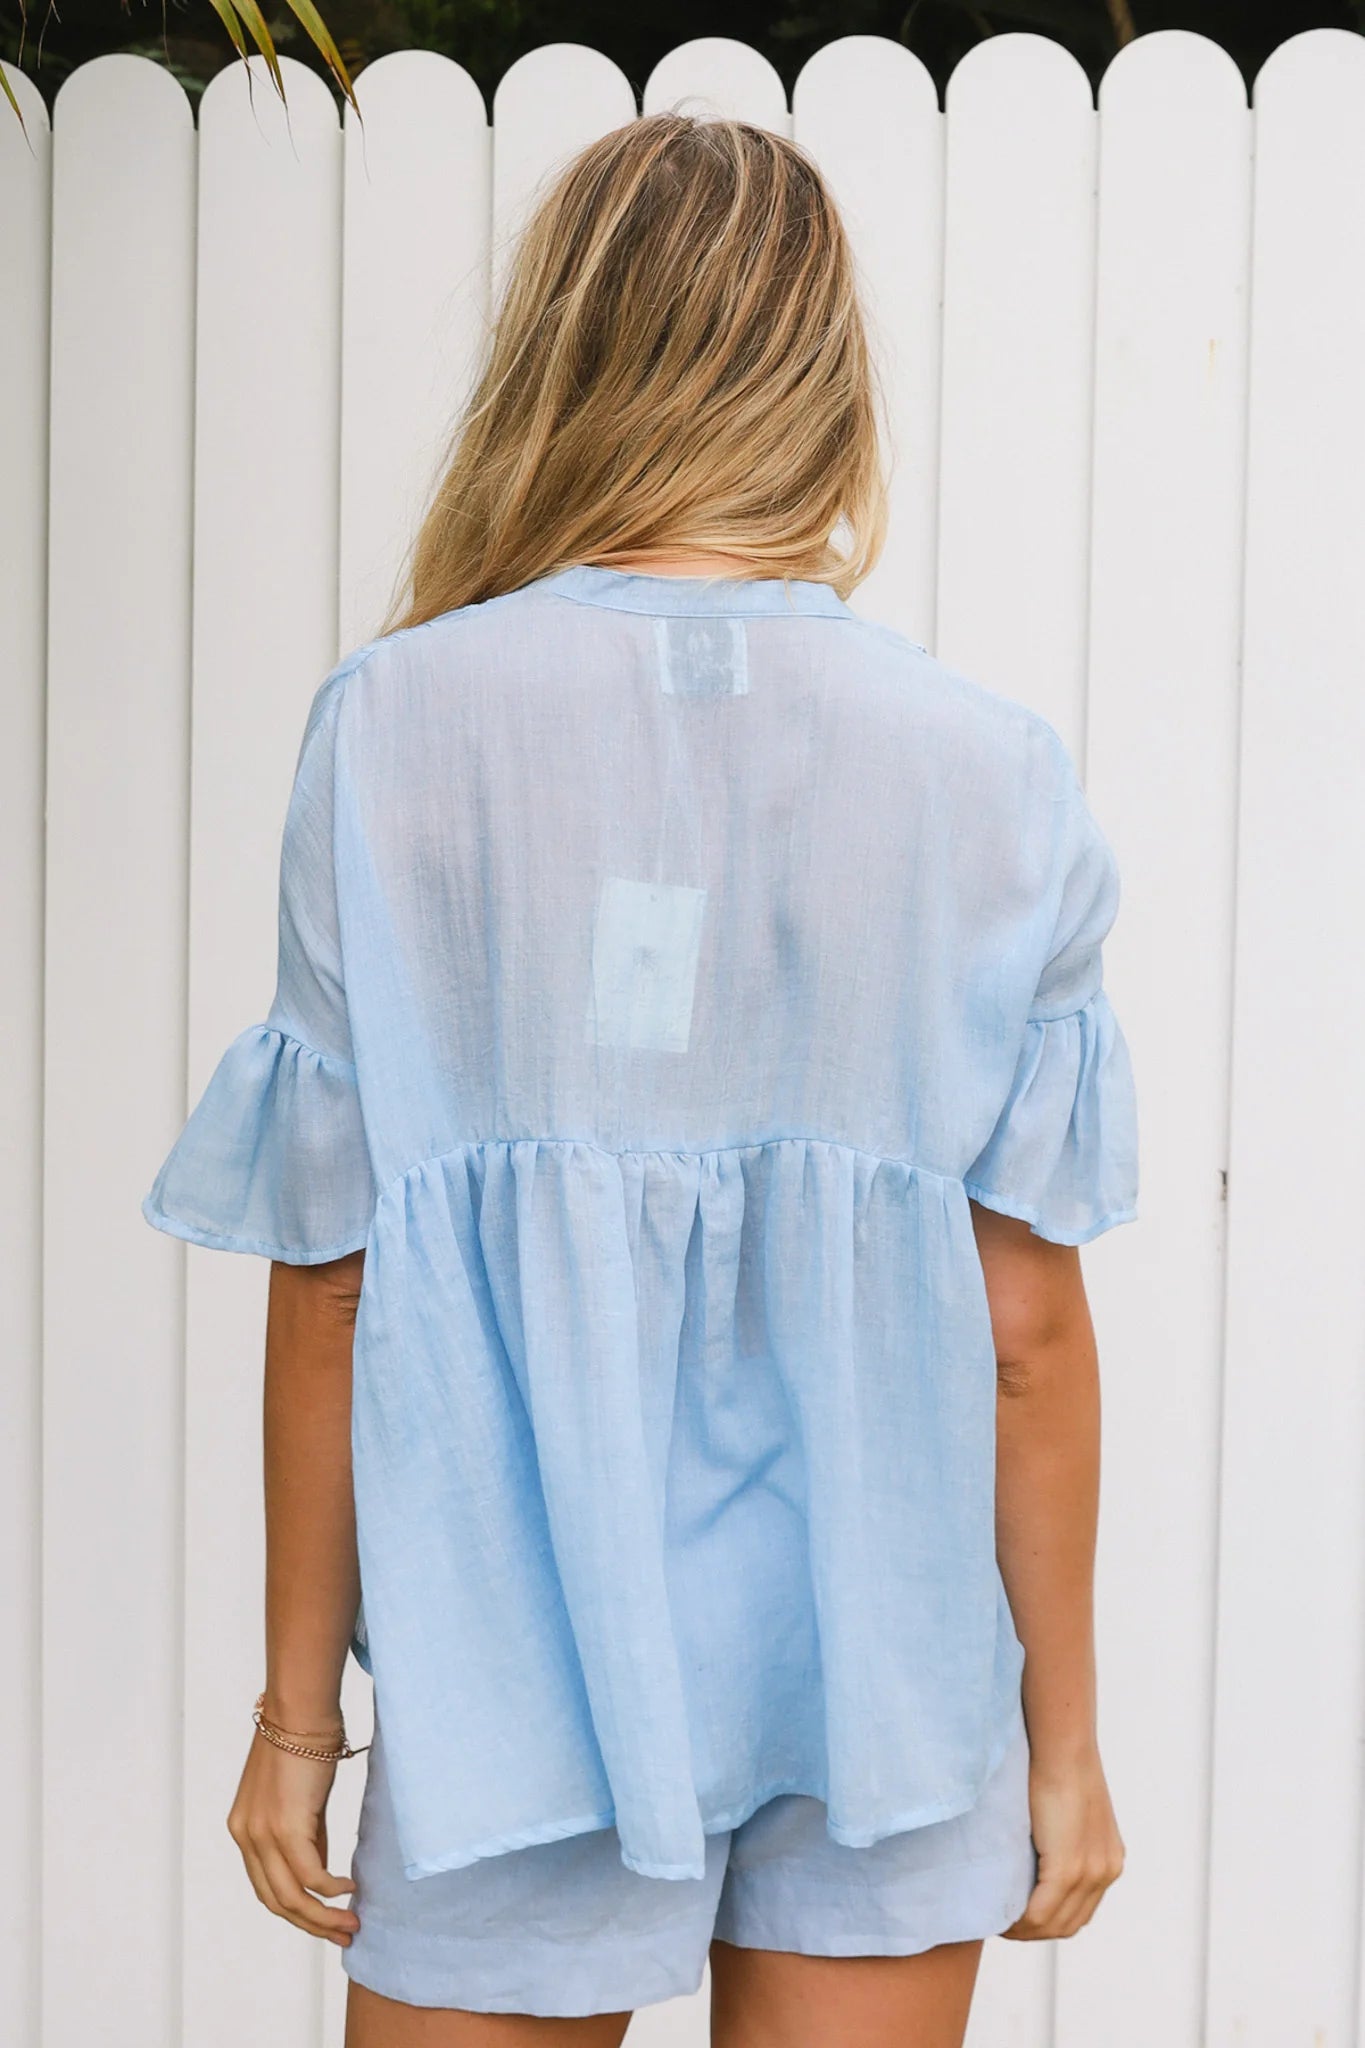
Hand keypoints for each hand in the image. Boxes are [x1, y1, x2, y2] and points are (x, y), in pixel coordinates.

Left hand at [227, 1731, 360, 1945]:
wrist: (302, 1710)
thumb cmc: (306, 1742)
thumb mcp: (299, 1800)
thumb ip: (305, 1838)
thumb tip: (321, 1876)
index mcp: (244, 1830)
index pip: (266, 1887)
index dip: (296, 1911)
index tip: (325, 1921)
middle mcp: (246, 1837)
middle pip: (276, 1901)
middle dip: (311, 1924)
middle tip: (343, 1934)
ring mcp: (262, 1834)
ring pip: (291, 1897)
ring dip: (323, 1917)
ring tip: (351, 1923)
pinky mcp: (285, 1826)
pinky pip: (310, 1875)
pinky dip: (331, 1890)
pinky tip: (350, 1889)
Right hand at [1001, 1743, 1124, 1940]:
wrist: (1062, 1747)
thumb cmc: (1056, 1765)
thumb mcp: (1068, 1810)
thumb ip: (1059, 1837)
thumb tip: (1032, 1851)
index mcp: (1108, 1860)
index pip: (1079, 1910)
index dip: (1048, 1919)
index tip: (1018, 1913)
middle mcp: (1105, 1871)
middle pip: (1069, 1924)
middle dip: (1035, 1930)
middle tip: (1003, 1921)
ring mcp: (1090, 1872)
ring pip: (1053, 1924)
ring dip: (1024, 1929)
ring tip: (998, 1918)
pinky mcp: (1068, 1869)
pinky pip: (1040, 1912)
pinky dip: (1019, 1920)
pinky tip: (1000, 1914)